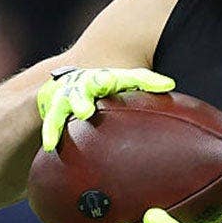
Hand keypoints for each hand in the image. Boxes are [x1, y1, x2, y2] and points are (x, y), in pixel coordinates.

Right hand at [36, 66, 174, 150]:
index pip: (121, 77)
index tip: (130, 84)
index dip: (132, 81)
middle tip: (99, 95)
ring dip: (76, 106)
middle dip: (94, 88)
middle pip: (88, 85)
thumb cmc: (103, 84)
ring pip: (69, 101)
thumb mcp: (123, 80)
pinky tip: (51, 145)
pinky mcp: (53, 110)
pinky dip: (52, 132)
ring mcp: (68, 97)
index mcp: (105, 78)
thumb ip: (146, 82)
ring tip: (83, 113)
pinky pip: (52, 123)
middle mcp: (84, 84)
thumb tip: (170, 85)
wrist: (65, 83)